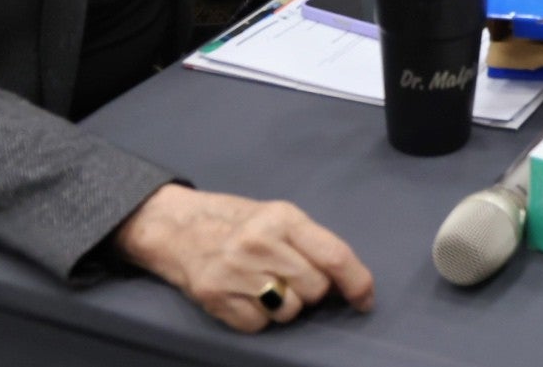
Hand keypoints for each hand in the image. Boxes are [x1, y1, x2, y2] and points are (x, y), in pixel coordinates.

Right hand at [116, 183, 372, 332]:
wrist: (176, 226)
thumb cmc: (237, 221)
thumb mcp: (277, 217)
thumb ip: (309, 242)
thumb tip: (346, 280)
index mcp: (283, 217)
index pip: (334, 256)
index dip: (357, 282)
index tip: (365, 300)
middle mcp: (260, 243)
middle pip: (314, 289)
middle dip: (312, 291)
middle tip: (292, 278)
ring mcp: (236, 272)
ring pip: (289, 312)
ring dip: (285, 306)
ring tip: (265, 285)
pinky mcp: (216, 298)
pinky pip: (259, 325)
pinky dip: (258, 317)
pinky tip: (245, 295)